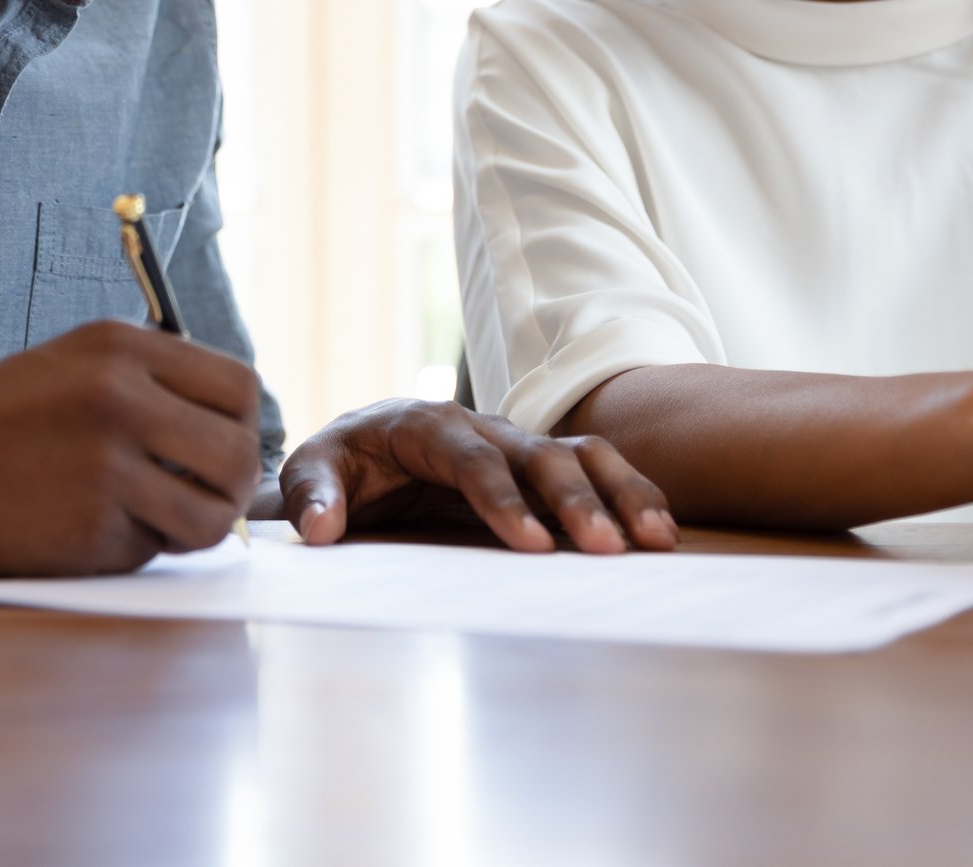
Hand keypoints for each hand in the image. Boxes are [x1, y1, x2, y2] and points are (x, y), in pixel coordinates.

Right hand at [0, 319, 261, 578]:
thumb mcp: (69, 366)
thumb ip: (148, 384)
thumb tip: (233, 429)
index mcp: (121, 347)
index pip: (240, 386)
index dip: (240, 426)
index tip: (214, 450)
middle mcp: (122, 397)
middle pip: (240, 453)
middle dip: (230, 488)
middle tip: (198, 500)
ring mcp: (106, 464)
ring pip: (211, 514)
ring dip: (191, 530)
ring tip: (149, 523)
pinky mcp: (87, 528)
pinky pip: (151, 550)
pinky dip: (132, 552)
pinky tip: (85, 534)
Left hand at [272, 399, 677, 553]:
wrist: (365, 442)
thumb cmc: (342, 459)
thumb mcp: (312, 469)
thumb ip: (313, 495)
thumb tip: (319, 530)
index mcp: (427, 423)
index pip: (471, 460)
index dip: (502, 500)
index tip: (529, 545)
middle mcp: (483, 425)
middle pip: (539, 456)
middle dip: (575, 501)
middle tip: (609, 551)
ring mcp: (518, 443)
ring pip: (579, 456)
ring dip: (619, 494)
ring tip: (657, 540)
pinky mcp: (539, 465)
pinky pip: (594, 470)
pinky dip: (629, 494)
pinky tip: (660, 531)